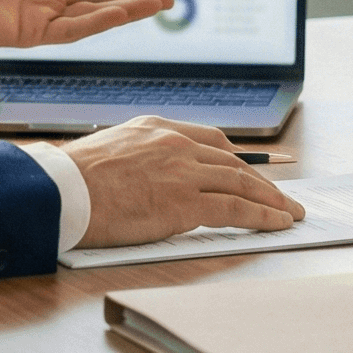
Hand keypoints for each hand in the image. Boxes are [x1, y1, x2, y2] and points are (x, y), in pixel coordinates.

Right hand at [64, 117, 305, 246]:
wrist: (62, 191)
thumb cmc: (72, 179)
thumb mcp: (111, 150)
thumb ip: (139, 157)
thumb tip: (148, 176)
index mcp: (158, 128)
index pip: (211, 140)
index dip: (238, 158)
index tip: (252, 169)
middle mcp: (176, 145)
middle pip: (233, 163)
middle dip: (263, 181)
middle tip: (283, 196)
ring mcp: (183, 172)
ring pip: (241, 184)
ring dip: (271, 200)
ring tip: (290, 213)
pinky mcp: (184, 203)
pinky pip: (235, 210)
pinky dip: (262, 216)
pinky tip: (277, 223)